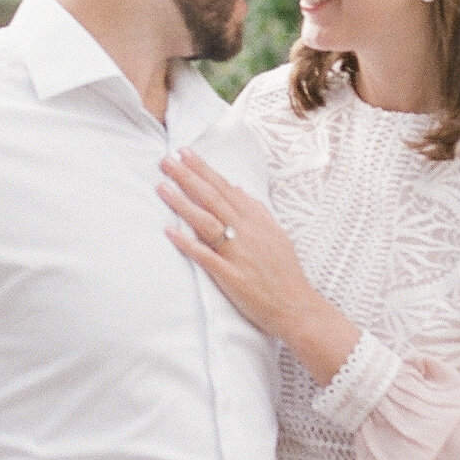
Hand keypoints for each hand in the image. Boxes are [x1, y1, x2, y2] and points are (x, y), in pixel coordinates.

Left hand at [159, 150, 359, 384]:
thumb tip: (237, 188)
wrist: (297, 307)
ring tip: (161, 187)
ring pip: (207, 222)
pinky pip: (206, 257)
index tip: (185, 152)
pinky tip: (170, 232)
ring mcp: (239, 254)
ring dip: (183, 204)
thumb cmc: (285, 272)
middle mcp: (247, 233)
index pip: (225, 188)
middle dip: (188, 177)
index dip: (204, 170)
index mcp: (256, 220)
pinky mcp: (232, 277)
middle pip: (213, 199)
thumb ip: (256, 210)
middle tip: (167, 160)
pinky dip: (188, 244)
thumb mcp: (275, 234)